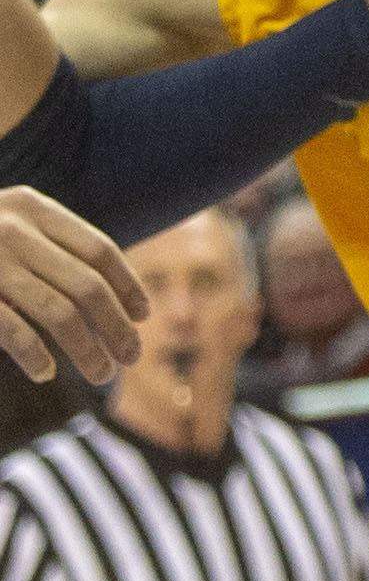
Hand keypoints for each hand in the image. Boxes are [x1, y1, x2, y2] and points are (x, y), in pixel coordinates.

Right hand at [0, 188, 148, 385]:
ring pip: (59, 312)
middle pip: (87, 285)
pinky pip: (13, 328)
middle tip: (132, 356)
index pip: (99, 248)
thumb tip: (112, 295)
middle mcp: (16, 229)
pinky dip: (34, 354)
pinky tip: (47, 370)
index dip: (127, 283)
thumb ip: (50, 246)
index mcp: (34, 208)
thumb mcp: (11, 224)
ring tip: (103, 372)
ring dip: (88, 348)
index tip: (143, 315)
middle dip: (115, 325)